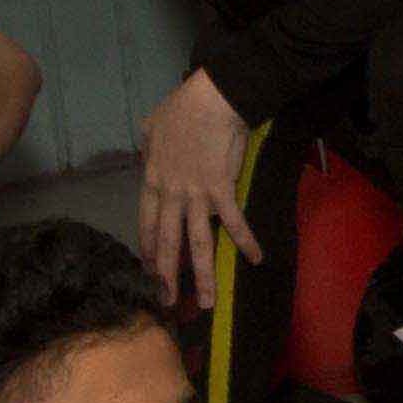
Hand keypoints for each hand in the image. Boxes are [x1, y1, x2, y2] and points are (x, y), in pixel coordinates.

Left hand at [138, 69, 259, 305]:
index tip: (149, 269)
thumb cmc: (182, 108)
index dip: (148, 249)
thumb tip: (146, 147)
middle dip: (166, 276)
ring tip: (206, 302)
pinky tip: (256, 259)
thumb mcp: (152, 126)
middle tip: (166, 302)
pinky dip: (246, 241)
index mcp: (153, 180)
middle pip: (167, 243)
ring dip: (203, 276)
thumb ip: (148, 144)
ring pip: (197, 243)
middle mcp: (171, 194)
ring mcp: (196, 195)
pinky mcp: (222, 190)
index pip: (147, 223)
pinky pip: (234, 222)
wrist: (210, 100)